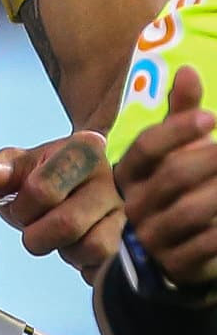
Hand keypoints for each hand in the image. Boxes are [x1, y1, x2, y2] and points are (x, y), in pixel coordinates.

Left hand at [0, 129, 122, 282]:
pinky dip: (85, 265)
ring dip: (65, 251)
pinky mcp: (133, 240)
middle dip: (37, 235)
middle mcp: (113, 179)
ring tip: (60, 238)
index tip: (19, 206)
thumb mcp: (16, 166)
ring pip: (93, 248)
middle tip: (34, 229)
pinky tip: (77, 248)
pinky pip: (108, 266)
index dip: (21, 207)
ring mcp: (128, 211)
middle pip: (67, 224)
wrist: (78, 184)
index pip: (42, 190)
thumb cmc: (43, 176)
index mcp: (83, 149)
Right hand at [114, 66, 216, 289]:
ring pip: (191, 211)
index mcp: (126, 175)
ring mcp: (152, 238)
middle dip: (210, 160)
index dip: (177, 130)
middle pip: (173, 177)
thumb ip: (179, 115)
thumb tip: (187, 70)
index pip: (146, 148)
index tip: (210, 116)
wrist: (166, 255)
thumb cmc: (173, 190)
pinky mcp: (175, 265)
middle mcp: (133, 206)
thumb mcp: (173, 153)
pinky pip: (207, 244)